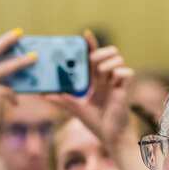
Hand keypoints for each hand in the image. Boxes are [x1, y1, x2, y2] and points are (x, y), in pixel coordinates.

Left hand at [44, 33, 135, 152]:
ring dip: (107, 63)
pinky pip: (126, 71)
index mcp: (96, 79)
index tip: (85, 34)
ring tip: (101, 75)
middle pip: (109, 52)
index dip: (91, 44)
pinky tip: (114, 82)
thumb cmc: (95, 122)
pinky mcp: (126, 87)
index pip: (94, 56)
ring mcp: (117, 81)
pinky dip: (119, 73)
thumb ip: (61, 99)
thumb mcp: (75, 108)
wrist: (110, 135)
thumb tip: (42, 94)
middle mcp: (108, 77)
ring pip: (118, 58)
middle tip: (92, 60)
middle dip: (100, 52)